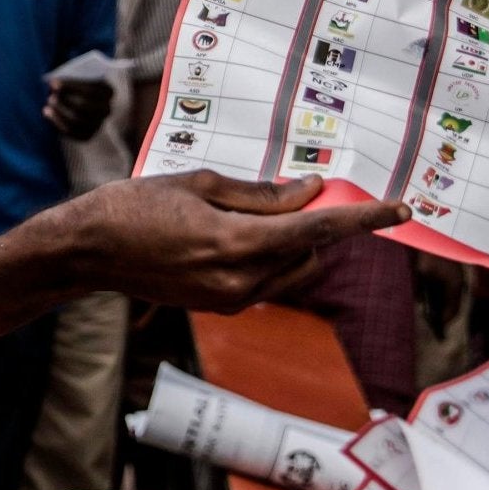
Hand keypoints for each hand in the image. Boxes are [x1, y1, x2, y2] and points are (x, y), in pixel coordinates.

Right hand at [30, 172, 405, 308]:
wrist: (87, 251)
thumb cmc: (134, 206)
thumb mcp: (198, 183)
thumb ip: (260, 194)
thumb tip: (310, 192)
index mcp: (236, 243)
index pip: (317, 231)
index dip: (363, 220)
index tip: (401, 209)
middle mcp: (240, 280)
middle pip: (308, 251)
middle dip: (311, 223)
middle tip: (295, 191)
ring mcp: (230, 299)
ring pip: (291, 270)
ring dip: (291, 243)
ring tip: (249, 213)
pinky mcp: (219, 306)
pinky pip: (266, 282)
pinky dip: (267, 257)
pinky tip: (232, 234)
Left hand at [44, 76, 112, 141]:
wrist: (78, 100)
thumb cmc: (75, 84)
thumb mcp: (76, 78)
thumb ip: (69, 79)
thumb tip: (54, 84)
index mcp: (107, 91)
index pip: (90, 90)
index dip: (70, 86)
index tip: (53, 82)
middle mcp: (106, 109)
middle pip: (84, 106)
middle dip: (65, 101)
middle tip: (50, 96)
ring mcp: (98, 124)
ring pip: (77, 120)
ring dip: (60, 112)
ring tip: (48, 103)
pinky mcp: (87, 135)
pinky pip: (72, 132)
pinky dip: (57, 122)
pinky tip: (47, 112)